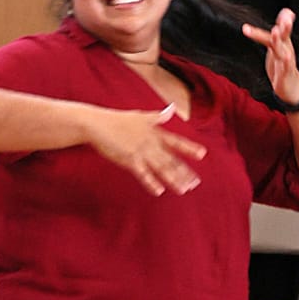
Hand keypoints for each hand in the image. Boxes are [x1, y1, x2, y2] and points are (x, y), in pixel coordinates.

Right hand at [87, 105, 205, 196]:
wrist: (96, 124)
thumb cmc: (118, 120)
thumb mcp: (141, 116)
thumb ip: (159, 116)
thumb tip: (172, 108)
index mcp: (154, 133)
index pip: (175, 142)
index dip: (189, 148)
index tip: (202, 154)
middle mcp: (151, 143)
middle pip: (171, 159)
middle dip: (184, 172)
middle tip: (195, 183)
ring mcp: (140, 151)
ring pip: (160, 168)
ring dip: (173, 180)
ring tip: (184, 190)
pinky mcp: (128, 159)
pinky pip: (142, 173)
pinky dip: (151, 182)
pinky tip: (159, 191)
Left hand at [242, 7, 298, 105]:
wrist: (292, 89)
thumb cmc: (283, 65)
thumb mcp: (280, 46)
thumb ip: (280, 30)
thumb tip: (286, 11)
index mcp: (283, 44)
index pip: (282, 30)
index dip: (284, 21)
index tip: (287, 12)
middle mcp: (286, 51)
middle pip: (283, 38)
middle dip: (284, 28)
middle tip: (285, 19)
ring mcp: (286, 63)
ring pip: (282, 51)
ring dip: (279, 41)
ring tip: (276, 31)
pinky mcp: (284, 75)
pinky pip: (285, 68)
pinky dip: (285, 62)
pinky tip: (286, 56)